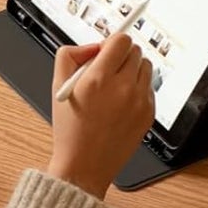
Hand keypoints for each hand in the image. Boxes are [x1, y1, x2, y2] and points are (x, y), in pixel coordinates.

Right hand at [46, 34, 154, 198]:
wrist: (84, 166)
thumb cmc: (70, 129)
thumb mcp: (58, 87)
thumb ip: (70, 55)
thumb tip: (92, 46)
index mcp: (98, 79)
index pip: (121, 40)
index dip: (112, 43)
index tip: (106, 51)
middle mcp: (123, 89)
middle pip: (135, 51)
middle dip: (120, 56)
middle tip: (107, 70)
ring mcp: (139, 102)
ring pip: (146, 67)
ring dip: (132, 70)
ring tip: (115, 87)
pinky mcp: (148, 114)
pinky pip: (149, 88)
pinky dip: (138, 89)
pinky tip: (121, 103)